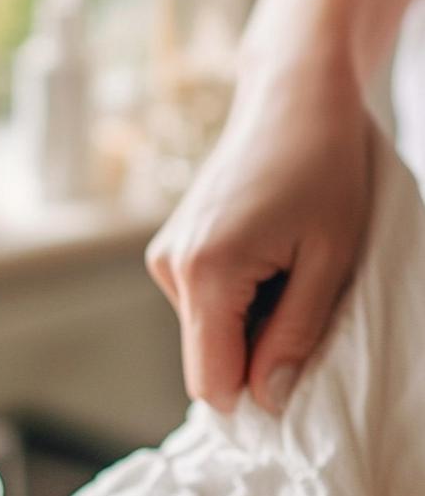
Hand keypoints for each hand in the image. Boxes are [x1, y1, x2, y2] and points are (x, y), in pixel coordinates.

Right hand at [145, 69, 372, 412]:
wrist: (293, 96)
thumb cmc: (323, 164)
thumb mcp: (331, 258)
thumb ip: (296, 334)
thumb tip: (269, 399)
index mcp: (207, 273)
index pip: (212, 381)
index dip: (255, 393)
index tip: (298, 374)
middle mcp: (171, 268)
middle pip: (209, 359)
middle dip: (257, 350)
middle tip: (304, 297)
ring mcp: (165, 259)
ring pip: (207, 334)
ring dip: (251, 321)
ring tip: (287, 264)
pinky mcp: (170, 251)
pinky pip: (203, 307)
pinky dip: (238, 299)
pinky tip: (266, 254)